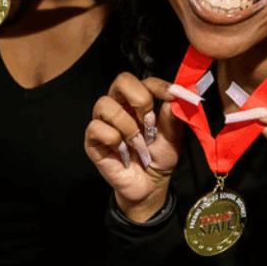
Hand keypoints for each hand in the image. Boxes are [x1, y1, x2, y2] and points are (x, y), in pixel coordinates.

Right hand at [85, 73, 183, 221]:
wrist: (149, 185)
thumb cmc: (159, 158)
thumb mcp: (172, 139)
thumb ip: (172, 118)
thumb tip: (173, 98)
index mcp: (140, 102)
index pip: (145, 81)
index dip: (159, 85)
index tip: (172, 95)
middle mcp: (120, 106)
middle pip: (121, 80)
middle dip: (139, 98)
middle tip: (148, 119)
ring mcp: (104, 122)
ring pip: (105, 104)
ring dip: (127, 125)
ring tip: (137, 143)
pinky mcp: (93, 140)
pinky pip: (96, 128)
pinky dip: (114, 140)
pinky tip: (122, 152)